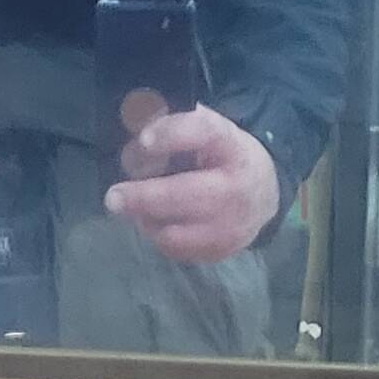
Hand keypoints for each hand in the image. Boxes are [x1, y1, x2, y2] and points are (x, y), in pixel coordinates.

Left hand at [106, 103, 281, 263]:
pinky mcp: (222, 250)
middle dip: (145, 197)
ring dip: (147, 220)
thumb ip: (170, 127)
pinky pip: (178, 249)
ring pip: (176, 231)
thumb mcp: (206, 131)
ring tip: (136, 209)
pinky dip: (159, 235)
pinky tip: (156, 222)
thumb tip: (134, 130)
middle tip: (113, 199)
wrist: (265, 195)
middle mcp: (237, 186)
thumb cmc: (221, 156)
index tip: (144, 140)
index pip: (204, 132)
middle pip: (186, 194)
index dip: (173, 136)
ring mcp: (232, 225)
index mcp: (231, 145)